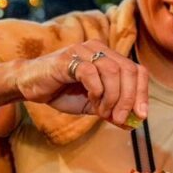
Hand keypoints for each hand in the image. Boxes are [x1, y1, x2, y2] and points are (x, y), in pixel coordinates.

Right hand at [13, 40, 148, 128]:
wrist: (30, 86)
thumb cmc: (62, 92)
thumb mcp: (92, 105)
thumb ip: (112, 110)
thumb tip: (133, 122)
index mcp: (108, 57)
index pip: (136, 70)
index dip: (142, 93)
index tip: (141, 115)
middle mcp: (98, 49)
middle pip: (128, 70)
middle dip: (128, 99)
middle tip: (120, 119)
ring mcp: (83, 51)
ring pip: (112, 71)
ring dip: (112, 98)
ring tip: (103, 112)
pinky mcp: (67, 59)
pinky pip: (91, 73)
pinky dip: (97, 91)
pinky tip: (91, 101)